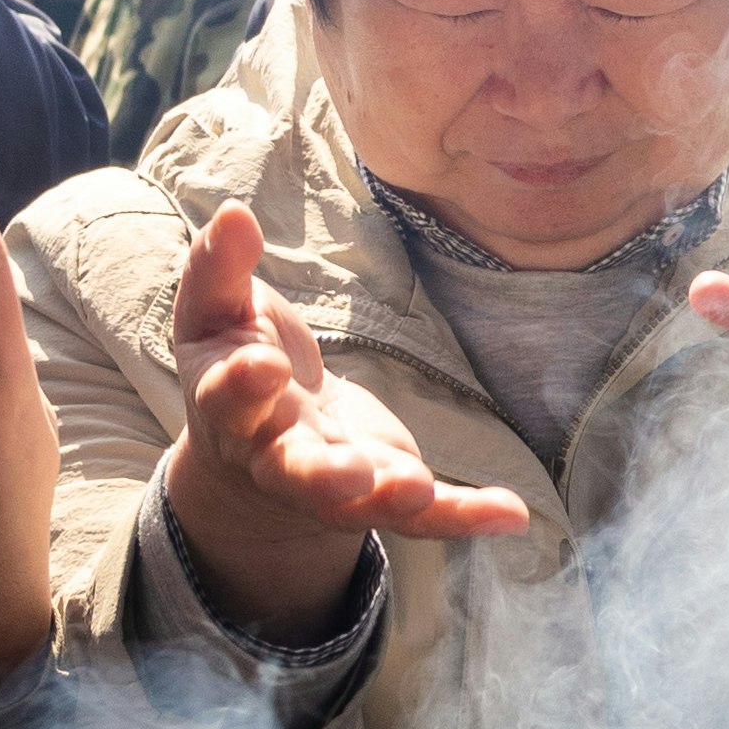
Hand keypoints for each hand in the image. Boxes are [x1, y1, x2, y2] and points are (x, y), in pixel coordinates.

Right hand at [162, 194, 526, 638]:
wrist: (252, 444)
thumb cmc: (235, 359)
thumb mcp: (217, 312)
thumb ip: (218, 266)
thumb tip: (233, 213)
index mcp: (230, 407)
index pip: (230, 399)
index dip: (244, 385)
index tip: (266, 365)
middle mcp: (276, 457)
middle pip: (292, 473)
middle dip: (320, 474)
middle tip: (349, 473)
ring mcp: (333, 484)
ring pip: (356, 503)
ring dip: (389, 498)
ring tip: (420, 490)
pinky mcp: (382, 491)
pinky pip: (424, 514)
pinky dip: (464, 515)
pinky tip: (511, 514)